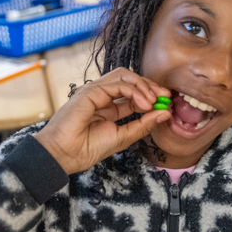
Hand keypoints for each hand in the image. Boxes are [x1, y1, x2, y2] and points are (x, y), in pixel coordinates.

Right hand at [33, 68, 170, 173]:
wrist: (66, 154)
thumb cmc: (87, 148)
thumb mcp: (123, 137)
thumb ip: (143, 125)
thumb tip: (164, 113)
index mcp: (108, 108)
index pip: (133, 94)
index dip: (151, 95)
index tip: (166, 102)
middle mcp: (102, 96)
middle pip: (130, 81)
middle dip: (150, 86)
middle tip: (166, 96)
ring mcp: (95, 92)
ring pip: (124, 76)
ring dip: (143, 86)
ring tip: (154, 101)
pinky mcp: (90, 91)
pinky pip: (117, 83)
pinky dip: (134, 90)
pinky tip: (143, 103)